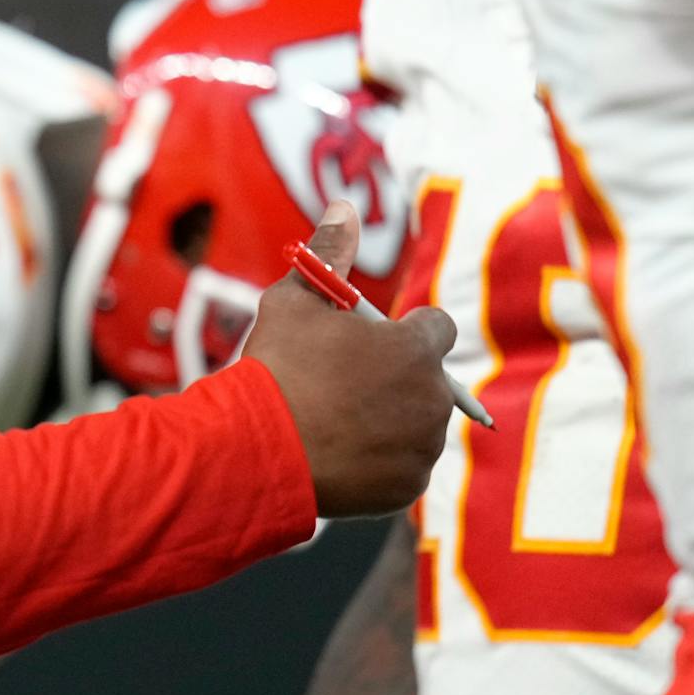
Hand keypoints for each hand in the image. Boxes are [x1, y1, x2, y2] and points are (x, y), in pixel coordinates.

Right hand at [241, 201, 456, 518]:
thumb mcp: (293, 300)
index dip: (406, 332)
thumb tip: (344, 206)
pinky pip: (403, 468)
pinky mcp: (407, 487)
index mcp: (415, 349)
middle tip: (347, 388)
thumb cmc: (277, 370)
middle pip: (428, 381)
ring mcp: (423, 447)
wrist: (257, 450)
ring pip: (417, 426)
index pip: (437, 328)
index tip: (375, 342)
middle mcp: (432, 398)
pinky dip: (380, 463)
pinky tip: (340, 457)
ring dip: (392, 421)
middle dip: (398, 380)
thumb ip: (328, 253)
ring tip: (338, 424)